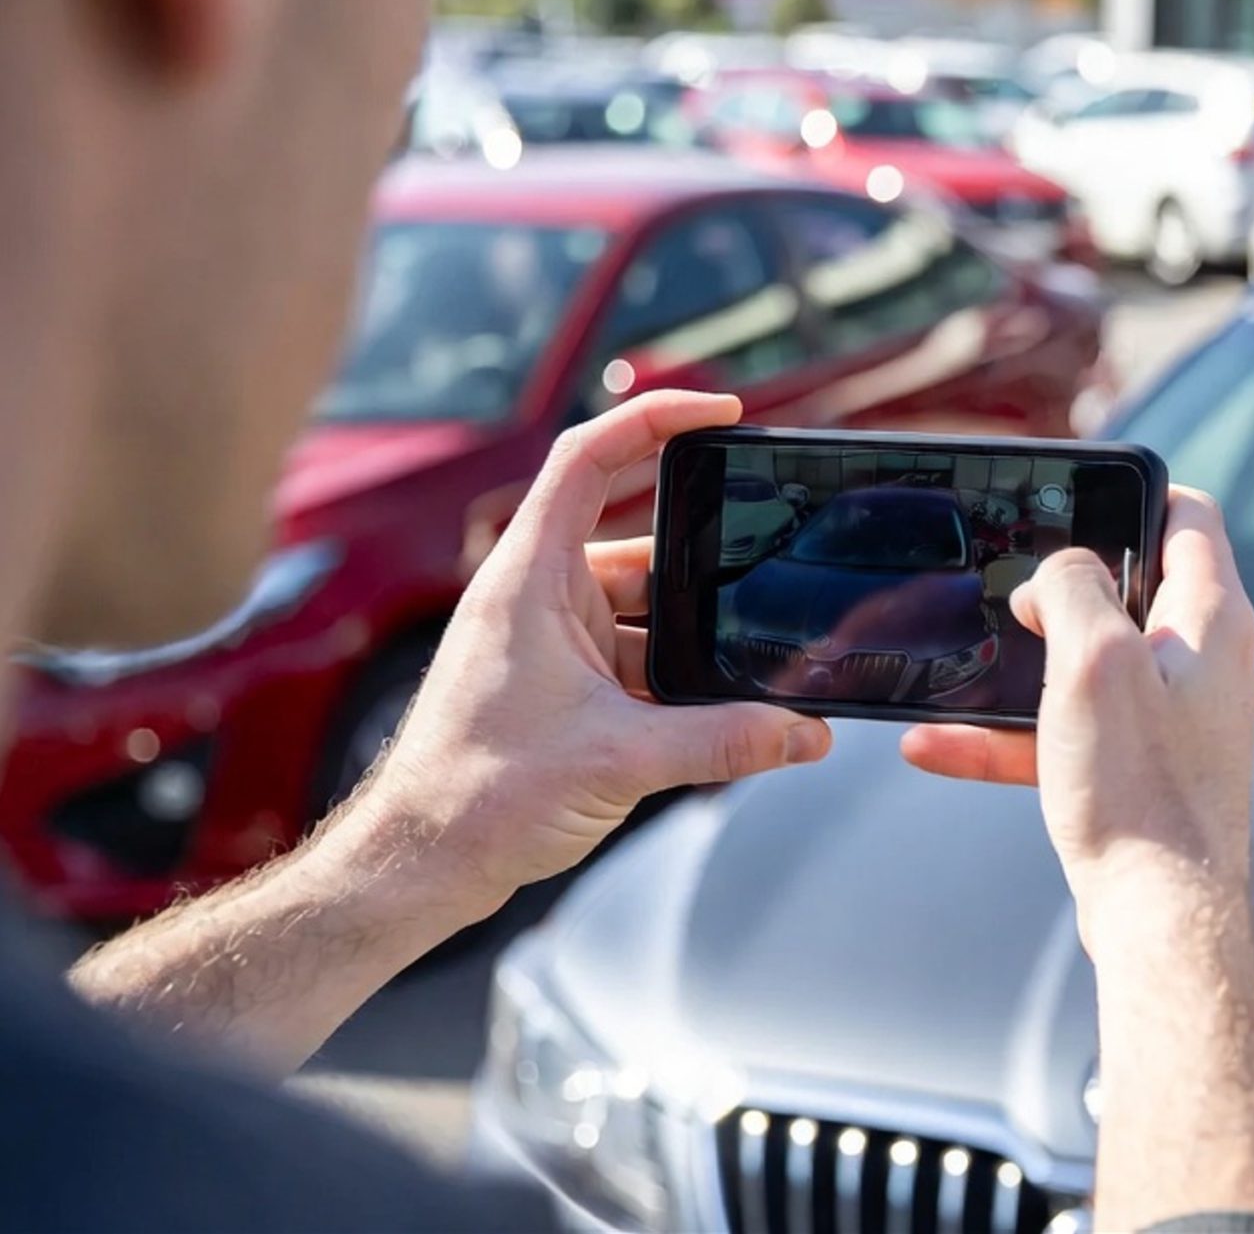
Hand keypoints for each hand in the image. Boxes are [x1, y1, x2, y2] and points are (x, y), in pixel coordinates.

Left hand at [341, 391, 830, 918]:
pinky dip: (678, 682)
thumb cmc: (478, 797)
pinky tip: (721, 716)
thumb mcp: (620, 760)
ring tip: (750, 672)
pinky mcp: (561, 687)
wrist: (420, 866)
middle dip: (708, 570)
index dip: (656, 420)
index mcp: (529, 578)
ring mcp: (549, 642)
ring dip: (695, 642)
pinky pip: (636, 661)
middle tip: (768, 579)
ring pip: (646, 613)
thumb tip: (806, 735)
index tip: (722, 414)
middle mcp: (538, 597)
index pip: (590, 457)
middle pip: (642, 546)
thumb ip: (724, 741)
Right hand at [901, 487, 1253, 903]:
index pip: (1189, 517)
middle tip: (1006, 589)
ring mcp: (1173, 721)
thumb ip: (1072, 589)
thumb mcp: (1093, 660)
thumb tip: (1054, 575)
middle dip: (1059, 586)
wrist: (1160, 920)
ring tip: (960, 665)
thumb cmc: (1142, 790)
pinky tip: (936, 745)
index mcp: (1211, 619)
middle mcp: (1204, 665)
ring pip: (1087, 668)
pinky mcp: (1141, 772)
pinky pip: (1067, 734)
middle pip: (1130, 589)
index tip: (1072, 499)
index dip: (1132, 494)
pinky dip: (1010, 736)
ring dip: (1021, 668)